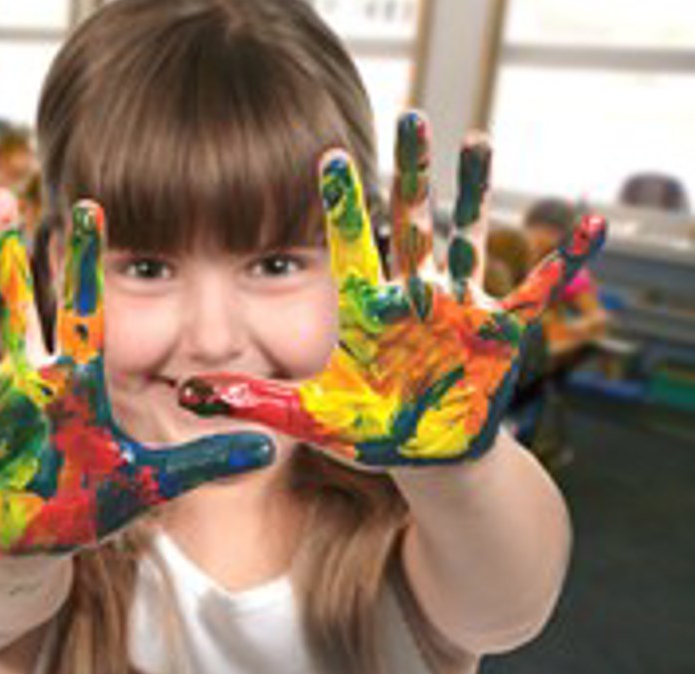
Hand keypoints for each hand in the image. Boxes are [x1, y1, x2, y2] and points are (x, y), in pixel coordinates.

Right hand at [0, 189, 272, 553]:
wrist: (35, 536)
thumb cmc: (85, 500)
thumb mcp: (147, 480)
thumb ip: (202, 463)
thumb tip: (268, 448)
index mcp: (73, 383)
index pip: (80, 310)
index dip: (82, 262)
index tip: (88, 207)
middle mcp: (25, 380)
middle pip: (15, 303)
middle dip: (7, 251)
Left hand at [179, 112, 606, 466]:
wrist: (425, 456)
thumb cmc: (368, 430)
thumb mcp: (308, 416)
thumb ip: (252, 402)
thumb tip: (186, 396)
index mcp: (366, 309)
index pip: (350, 245)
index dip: (341, 204)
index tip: (326, 157)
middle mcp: (413, 296)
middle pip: (411, 221)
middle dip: (411, 170)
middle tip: (410, 115)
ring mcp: (459, 308)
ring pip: (467, 236)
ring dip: (474, 191)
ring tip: (476, 138)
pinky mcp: (500, 331)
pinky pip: (537, 290)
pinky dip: (564, 260)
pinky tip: (588, 225)